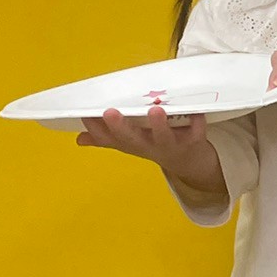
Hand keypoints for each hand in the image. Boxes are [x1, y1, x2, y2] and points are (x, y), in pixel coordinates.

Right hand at [77, 106, 225, 199]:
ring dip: (159, 125)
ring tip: (155, 111)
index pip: (109, 139)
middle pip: (131, 139)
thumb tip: (79, 138)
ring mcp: (171, 145)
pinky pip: (197, 132)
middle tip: (108, 112)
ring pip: (163, 137)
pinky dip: (197, 123)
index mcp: (132, 144)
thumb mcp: (132, 144)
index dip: (96, 129)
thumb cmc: (158, 146)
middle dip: (119, 127)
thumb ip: (108, 138)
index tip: (84, 115)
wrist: (192, 165)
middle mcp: (149, 147)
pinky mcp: (194, 142)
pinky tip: (196, 112)